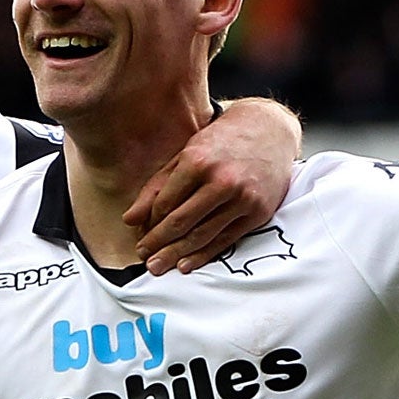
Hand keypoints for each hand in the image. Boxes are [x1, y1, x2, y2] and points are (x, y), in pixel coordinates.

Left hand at [127, 98, 299, 272]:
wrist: (268, 131)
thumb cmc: (221, 143)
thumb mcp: (185, 156)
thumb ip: (156, 187)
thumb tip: (129, 220)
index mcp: (198, 161)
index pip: (165, 203)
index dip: (150, 223)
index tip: (140, 237)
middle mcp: (221, 180)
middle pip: (181, 222)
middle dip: (158, 243)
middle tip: (143, 258)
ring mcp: (242, 198)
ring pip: (202, 235)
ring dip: (176, 254)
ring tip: (158, 267)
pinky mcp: (257, 213)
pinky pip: (225, 240)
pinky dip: (204, 254)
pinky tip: (186, 264)